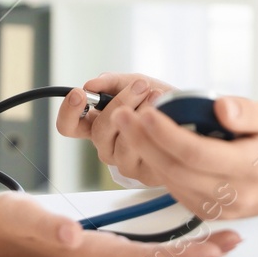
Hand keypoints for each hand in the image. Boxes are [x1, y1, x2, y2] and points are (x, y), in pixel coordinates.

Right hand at [0, 191, 240, 256]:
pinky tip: (185, 233)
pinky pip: (144, 248)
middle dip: (198, 254)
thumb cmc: (9, 225)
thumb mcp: (25, 218)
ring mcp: (103, 255)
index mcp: (92, 255)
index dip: (182, 255)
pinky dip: (171, 243)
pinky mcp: (101, 246)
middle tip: (234, 240)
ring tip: (221, 238)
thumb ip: (48, 227)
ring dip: (189, 249)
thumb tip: (74, 235)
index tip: (214, 247)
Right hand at [55, 73, 173, 185]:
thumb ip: (110, 82)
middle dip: (121, 102)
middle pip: (99, 131)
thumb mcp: (132, 82)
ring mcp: (124, 162)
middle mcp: (106, 146)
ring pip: (121, 144)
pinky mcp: (146, 174)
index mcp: (95, 125)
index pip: (68, 126)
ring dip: (141, 114)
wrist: (189, 114)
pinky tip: (164, 116)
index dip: (68, 112)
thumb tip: (90, 84)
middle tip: (140, 85)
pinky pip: (144, 154)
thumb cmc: (155, 99)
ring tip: (157, 96)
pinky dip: (154, 131)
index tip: (79, 94)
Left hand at [108, 96, 257, 234]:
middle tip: (122, 113)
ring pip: (171, 181)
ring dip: (145, 153)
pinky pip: (176, 189)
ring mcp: (220, 209)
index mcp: (252, 168)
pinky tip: (148, 144)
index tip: (145, 112)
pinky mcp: (209, 213)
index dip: (166, 134)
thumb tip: (219, 106)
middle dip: (144, 141)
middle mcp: (234, 195)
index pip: (197, 153)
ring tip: (128, 123)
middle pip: (176, 169)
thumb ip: (247, 112)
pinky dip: (159, 166)